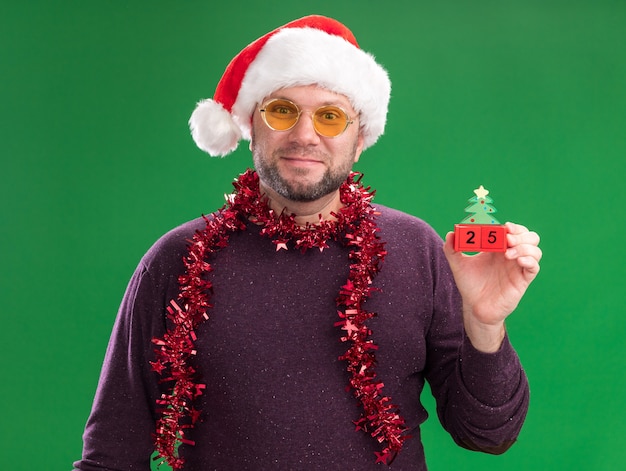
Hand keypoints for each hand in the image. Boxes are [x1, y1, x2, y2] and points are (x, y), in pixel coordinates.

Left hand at [443, 222, 541, 351]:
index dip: (512, 227)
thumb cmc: (469, 284)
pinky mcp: (522, 280)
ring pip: (535, 250)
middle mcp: (511, 255)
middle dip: (521, 234)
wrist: (474, 307)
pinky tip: (517, 261)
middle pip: (529, 237)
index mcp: (498, 248)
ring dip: (524, 247)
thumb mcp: (458, 265)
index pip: (512, 231)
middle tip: (507, 238)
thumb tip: (450, 234)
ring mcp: (518, 267)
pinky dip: (529, 261)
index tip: (504, 226)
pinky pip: (534, 267)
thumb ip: (452, 249)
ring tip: (507, 253)